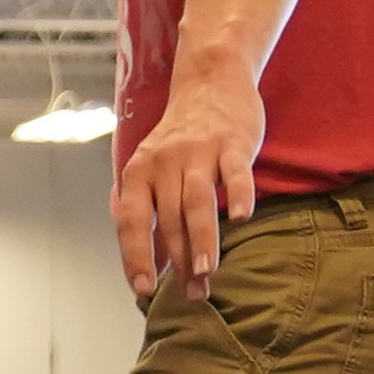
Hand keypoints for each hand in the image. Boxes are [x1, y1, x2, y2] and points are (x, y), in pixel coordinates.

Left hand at [116, 55, 263, 302]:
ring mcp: (199, 151)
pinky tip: (241, 218)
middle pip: (169, 219)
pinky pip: (235, 172)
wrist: (211, 80)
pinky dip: (238, 194)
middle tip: (193, 294)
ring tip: (206, 271)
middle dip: (179, 261)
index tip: (144, 289)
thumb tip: (152, 265)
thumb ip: (151, 213)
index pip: (132, 221)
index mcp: (139, 171)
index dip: (135, 256)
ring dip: (200, 238)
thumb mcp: (154, 170)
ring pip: (196, 200)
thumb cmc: (182, 138)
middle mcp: (164, 161)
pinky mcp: (232, 142)